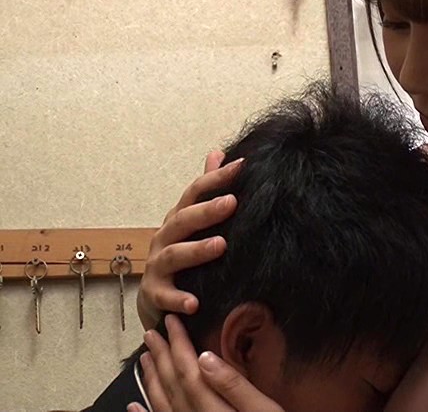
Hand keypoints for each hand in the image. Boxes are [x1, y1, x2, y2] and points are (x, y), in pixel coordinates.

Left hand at [135, 315, 284, 411]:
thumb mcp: (265, 411)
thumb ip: (235, 386)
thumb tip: (205, 357)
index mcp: (214, 411)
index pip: (190, 372)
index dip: (179, 345)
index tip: (171, 323)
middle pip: (173, 386)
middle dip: (162, 357)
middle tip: (151, 333)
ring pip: (163, 405)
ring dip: (152, 379)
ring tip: (144, 358)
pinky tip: (135, 405)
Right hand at [137, 151, 241, 329]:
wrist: (156, 300)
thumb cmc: (181, 254)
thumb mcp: (192, 222)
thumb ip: (206, 190)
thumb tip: (218, 153)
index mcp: (178, 219)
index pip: (195, 192)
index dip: (217, 178)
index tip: (243, 166)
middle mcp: (164, 237)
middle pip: (184, 220)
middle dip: (207, 211)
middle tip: (232, 202)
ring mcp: (157, 265)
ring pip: (174, 254)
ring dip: (197, 250)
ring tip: (221, 245)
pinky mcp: (154, 294)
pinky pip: (165, 296)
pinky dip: (178, 299)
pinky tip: (195, 303)